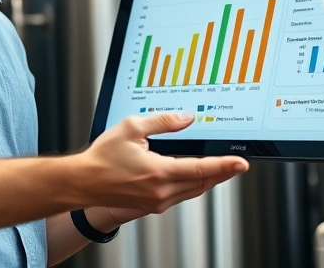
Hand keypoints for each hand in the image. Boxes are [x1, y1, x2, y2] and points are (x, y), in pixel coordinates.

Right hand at [76, 113, 248, 216]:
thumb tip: (186, 118)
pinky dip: (193, 184)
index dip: (224, 165)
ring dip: (209, 179)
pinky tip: (196, 175)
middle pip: (202, 182)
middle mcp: (160, 191)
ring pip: (193, 191)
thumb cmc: (102, 158)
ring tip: (222, 168)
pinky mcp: (152, 205)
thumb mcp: (132, 127)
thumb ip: (163, 121)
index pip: (201, 169)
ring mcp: (157, 201)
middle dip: (222, 172)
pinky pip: (181, 195)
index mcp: (158, 172)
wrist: (83, 182)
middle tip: (237, 163)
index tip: (241, 162)